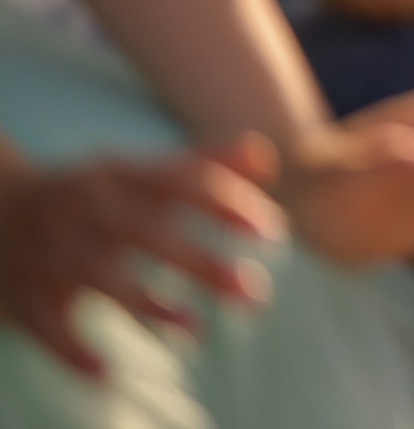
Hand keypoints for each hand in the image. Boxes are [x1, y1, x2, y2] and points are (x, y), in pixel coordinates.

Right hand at [0, 138, 283, 375]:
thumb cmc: (90, 194)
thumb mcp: (136, 172)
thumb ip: (201, 164)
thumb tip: (266, 156)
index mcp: (121, 176)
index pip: (179, 183)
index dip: (224, 204)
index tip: (271, 230)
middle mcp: (88, 211)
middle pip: (147, 233)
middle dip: (200, 263)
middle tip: (254, 291)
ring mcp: (53, 253)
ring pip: (100, 278)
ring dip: (148, 304)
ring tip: (195, 331)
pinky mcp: (24, 296)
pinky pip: (47, 325)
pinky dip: (72, 350)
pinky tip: (107, 373)